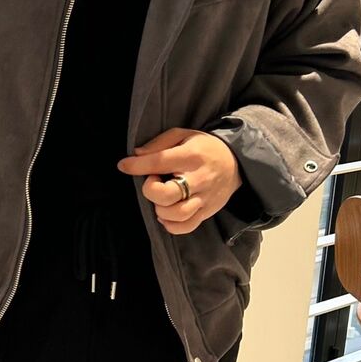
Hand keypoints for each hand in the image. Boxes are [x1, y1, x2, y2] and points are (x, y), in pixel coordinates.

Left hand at [115, 127, 242, 235]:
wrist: (236, 162)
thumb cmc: (202, 148)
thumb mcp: (183, 134)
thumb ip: (159, 143)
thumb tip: (136, 155)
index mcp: (191, 156)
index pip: (159, 162)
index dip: (137, 166)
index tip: (124, 165)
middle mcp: (199, 179)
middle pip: (167, 195)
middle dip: (151, 190)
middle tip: (153, 181)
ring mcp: (204, 198)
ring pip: (176, 214)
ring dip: (160, 209)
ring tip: (162, 197)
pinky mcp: (207, 212)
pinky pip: (186, 227)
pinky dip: (170, 225)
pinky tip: (166, 213)